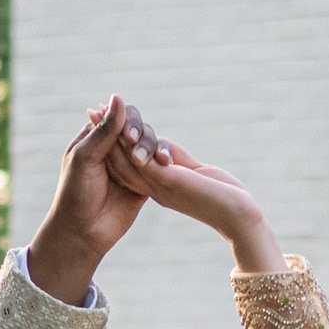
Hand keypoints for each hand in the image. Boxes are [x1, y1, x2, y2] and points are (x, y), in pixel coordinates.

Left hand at [22, 94, 161, 305]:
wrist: (82, 232)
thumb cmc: (75, 193)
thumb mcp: (86, 158)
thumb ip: (104, 130)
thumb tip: (118, 97)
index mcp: (96, 138)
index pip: (118, 116)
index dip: (127, 120)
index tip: (127, 135)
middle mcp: (114, 149)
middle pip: (139, 129)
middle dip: (143, 137)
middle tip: (139, 154)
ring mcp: (130, 166)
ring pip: (151, 146)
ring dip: (154, 150)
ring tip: (157, 162)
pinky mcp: (144, 184)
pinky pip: (157, 168)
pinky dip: (162, 164)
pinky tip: (167, 165)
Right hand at [99, 126, 283, 272]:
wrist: (238, 216)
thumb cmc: (222, 196)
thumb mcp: (192, 172)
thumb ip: (174, 160)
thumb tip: (163, 151)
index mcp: (159, 187)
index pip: (130, 165)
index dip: (113, 143)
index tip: (101, 121)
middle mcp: (155, 188)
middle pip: (122, 161)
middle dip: (106, 137)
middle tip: (90, 112)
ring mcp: (161, 185)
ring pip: (128, 160)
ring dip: (111, 137)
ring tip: (97, 114)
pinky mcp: (170, 180)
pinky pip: (143, 160)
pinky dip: (129, 143)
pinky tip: (119, 127)